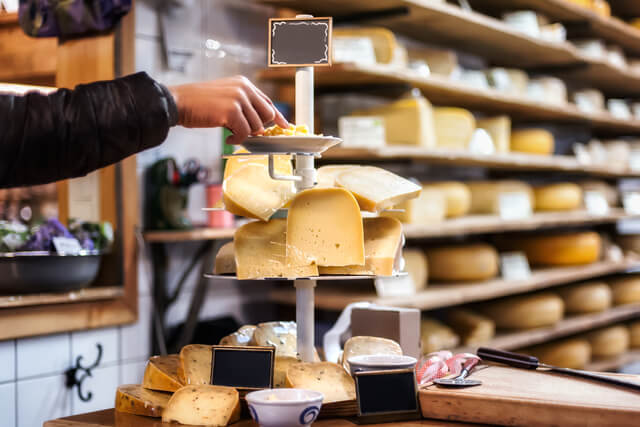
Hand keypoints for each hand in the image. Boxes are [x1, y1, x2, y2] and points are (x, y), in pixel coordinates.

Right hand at [168, 76, 288, 143]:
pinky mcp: (232, 111)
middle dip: (258, 127)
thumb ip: (244, 106)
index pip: (267, 101)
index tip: (284, 126)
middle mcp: (243, 88)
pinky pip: (245, 133)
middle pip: (267, 114)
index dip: (277, 116)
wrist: (178, 102)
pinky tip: (228, 138)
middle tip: (244, 132)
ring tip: (230, 133)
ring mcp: (238, 99)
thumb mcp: (225, 97)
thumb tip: (260, 125)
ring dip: (244, 134)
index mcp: (243, 83)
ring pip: (257, 126)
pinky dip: (237, 140)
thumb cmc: (199, 103)